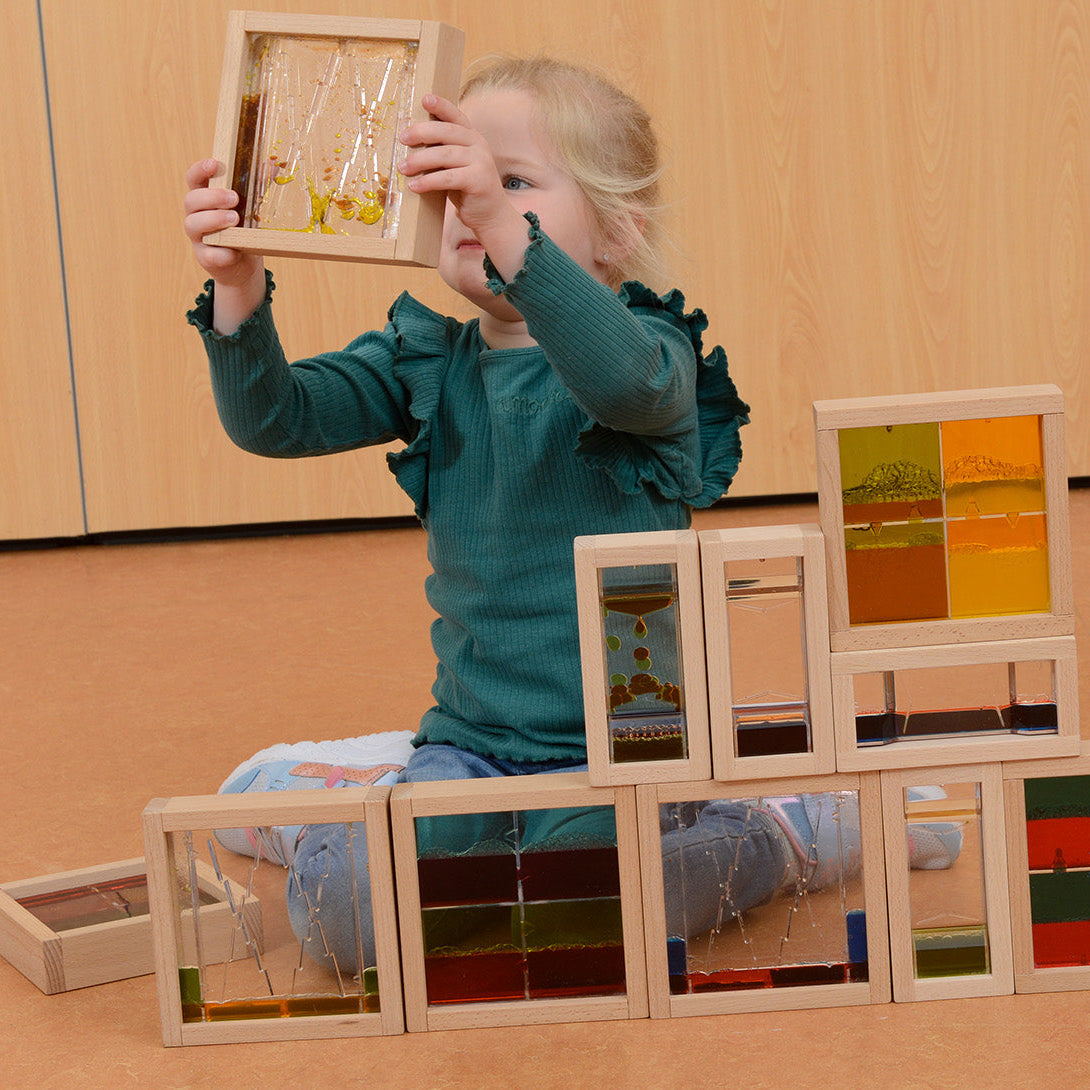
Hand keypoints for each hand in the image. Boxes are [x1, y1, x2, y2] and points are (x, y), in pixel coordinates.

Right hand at [183, 159, 263, 288]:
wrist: (245, 265)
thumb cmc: (245, 230)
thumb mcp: (251, 208)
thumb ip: (257, 187)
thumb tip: (273, 166)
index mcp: (205, 199)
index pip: (194, 179)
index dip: (200, 169)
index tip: (214, 163)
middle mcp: (196, 216)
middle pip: (191, 200)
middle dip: (212, 197)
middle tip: (234, 198)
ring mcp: (199, 238)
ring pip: (193, 224)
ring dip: (214, 220)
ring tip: (234, 219)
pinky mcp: (205, 258)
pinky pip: (209, 255)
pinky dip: (222, 253)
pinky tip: (235, 251)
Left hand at [399, 96, 525, 251]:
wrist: (491, 215)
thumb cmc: (467, 190)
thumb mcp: (455, 166)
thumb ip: (442, 152)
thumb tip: (409, 144)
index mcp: (473, 137)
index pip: (456, 116)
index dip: (441, 106)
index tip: (424, 99)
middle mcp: (479, 145)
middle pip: (446, 132)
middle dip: (421, 133)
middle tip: (402, 139)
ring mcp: (480, 162)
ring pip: (444, 155)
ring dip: (420, 160)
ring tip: (403, 168)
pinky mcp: (478, 180)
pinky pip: (447, 178)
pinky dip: (428, 182)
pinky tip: (414, 186)